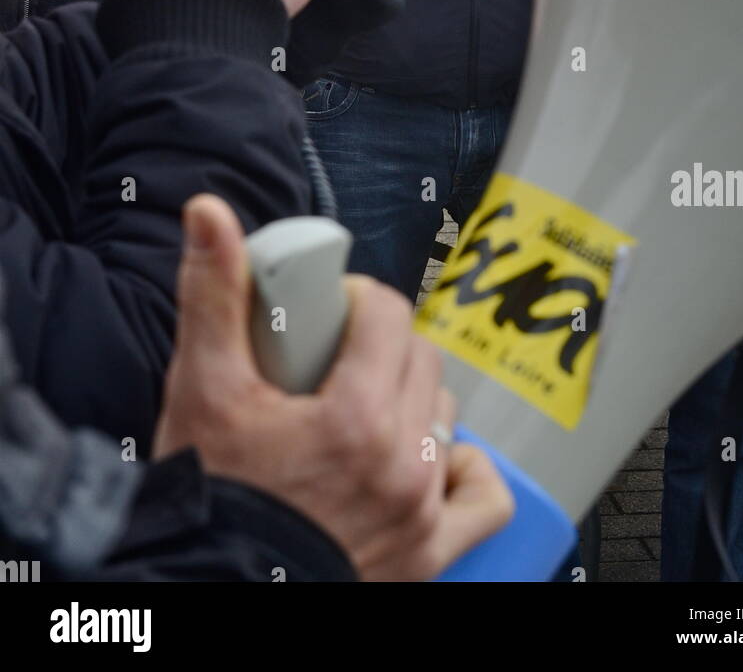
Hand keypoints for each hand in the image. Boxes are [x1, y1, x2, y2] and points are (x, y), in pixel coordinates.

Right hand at [153, 194, 512, 580]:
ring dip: (413, 400)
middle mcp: (401, 463)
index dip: (358, 301)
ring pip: (446, 415)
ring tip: (364, 408)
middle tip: (335, 362)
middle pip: (420, 359)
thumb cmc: (208, 499)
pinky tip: (425, 458)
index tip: (330, 315)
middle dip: (382, 346)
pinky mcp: (428, 553)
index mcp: (354, 417)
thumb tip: (209, 213)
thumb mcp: (201, 388)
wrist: (210, 589)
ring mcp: (420, 512)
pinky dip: (461, 470)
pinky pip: (481, 497)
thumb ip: (212, 296)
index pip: (390, 314)